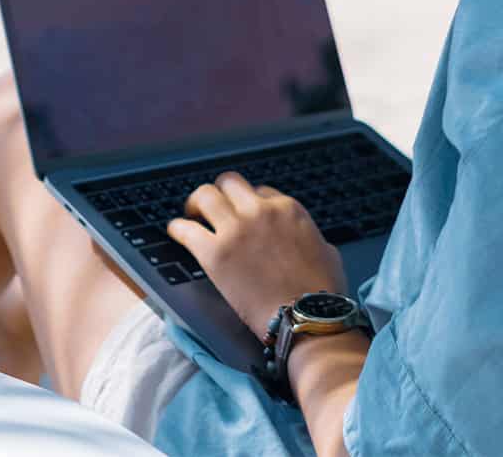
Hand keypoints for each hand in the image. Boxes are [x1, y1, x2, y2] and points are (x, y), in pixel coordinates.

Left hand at [167, 172, 347, 338]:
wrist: (306, 319)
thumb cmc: (322, 293)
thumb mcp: (327, 251)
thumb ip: (310, 236)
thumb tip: (305, 240)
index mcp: (287, 209)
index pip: (259, 191)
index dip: (249, 203)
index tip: (243, 215)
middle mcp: (260, 211)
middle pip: (229, 183)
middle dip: (220, 192)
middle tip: (212, 207)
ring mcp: (236, 229)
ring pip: (205, 195)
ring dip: (196, 203)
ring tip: (192, 214)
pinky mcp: (215, 253)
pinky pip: (186, 229)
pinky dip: (177, 228)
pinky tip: (175, 232)